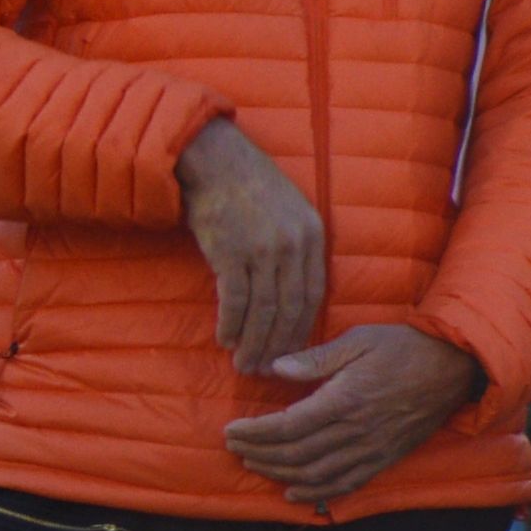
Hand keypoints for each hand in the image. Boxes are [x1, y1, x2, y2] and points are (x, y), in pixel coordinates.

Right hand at [177, 117, 329, 367]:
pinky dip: (231, 324)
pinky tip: (226, 340)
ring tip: (245, 364)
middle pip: (291, 308)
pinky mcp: (229, 251)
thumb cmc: (250, 189)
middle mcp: (292, 245)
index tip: (295, 353)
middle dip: (280, 345)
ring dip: (254, 342)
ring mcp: (262, 249)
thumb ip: (297, 249)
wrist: (216, 160)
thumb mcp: (291, 212)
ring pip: (263, 310)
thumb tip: (294, 293)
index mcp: (313, 235)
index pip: (314, 295)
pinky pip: (234, 299)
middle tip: (267, 370)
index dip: (304, 329)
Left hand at [219, 323, 483, 509]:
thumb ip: (316, 358)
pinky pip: (346, 484)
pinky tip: (294, 492)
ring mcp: (372, 449)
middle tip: (235, 449)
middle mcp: (357, 431)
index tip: (231, 431)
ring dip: (280, 474)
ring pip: (316, 474)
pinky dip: (316, 493)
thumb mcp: (359, 339)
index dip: (255, 433)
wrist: (455, 366)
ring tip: (256, 466)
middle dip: (259, 454)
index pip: (287, 426)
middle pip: (296, 455)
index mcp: (346, 399)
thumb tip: (276, 369)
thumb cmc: (405, 346)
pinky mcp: (385, 458)